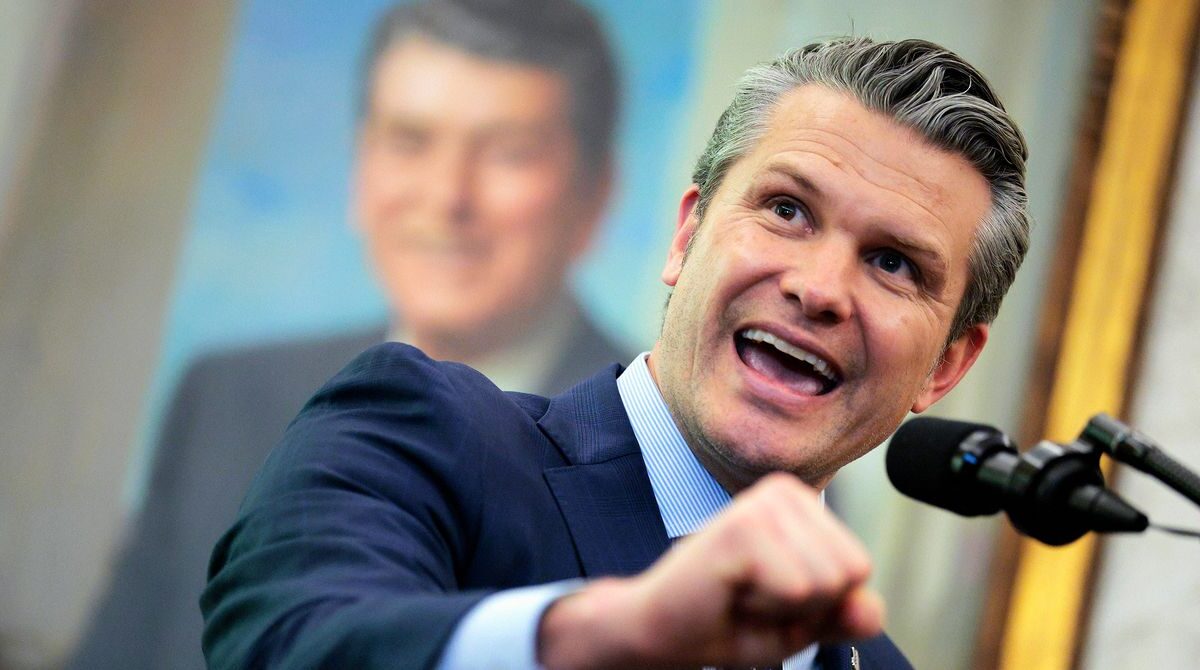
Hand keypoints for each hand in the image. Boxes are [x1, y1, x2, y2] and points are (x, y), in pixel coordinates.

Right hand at [537, 473, 883, 668]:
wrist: (660, 633)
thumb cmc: (727, 621)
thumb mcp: (803, 624)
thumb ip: (845, 615)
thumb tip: (871, 609)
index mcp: (800, 504)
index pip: (859, 567)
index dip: (820, 603)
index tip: (771, 596)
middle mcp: (784, 492)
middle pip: (850, 572)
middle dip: (806, 607)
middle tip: (754, 598)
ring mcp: (761, 505)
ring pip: (826, 583)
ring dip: (783, 609)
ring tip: (741, 593)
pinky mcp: (742, 527)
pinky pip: (797, 590)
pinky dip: (766, 608)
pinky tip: (730, 591)